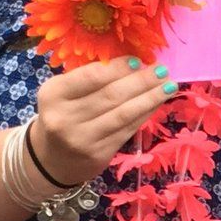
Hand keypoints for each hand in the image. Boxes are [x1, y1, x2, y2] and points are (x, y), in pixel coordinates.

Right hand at [30, 60, 175, 180]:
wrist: (51, 159)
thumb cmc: (62, 115)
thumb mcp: (64, 93)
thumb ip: (90, 79)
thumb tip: (134, 63)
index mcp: (53, 94)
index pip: (91, 77)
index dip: (118, 68)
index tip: (139, 60)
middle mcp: (65, 118)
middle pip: (111, 95)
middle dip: (141, 81)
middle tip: (162, 70)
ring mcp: (82, 139)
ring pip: (123, 114)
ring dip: (150, 98)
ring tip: (168, 85)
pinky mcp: (98, 155)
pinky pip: (128, 130)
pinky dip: (145, 114)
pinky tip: (157, 103)